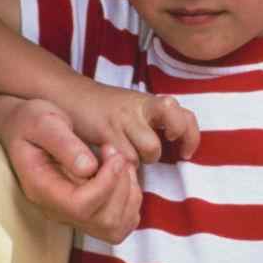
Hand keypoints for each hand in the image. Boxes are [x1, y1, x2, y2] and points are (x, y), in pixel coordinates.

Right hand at [0, 96, 141, 242]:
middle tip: (116, 155)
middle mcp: (56, 210)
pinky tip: (122, 175)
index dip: (106, 183)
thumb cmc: (33, 122)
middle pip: (102, 222)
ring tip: (120, 164)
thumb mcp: (44, 123)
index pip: (80, 206)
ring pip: (115, 228)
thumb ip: (64, 144)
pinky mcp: (87, 213)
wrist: (25, 128)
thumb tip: (88, 169)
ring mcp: (72, 215)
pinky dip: (131, 202)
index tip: (113, 154)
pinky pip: (120, 224)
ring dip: (129, 195)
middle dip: (120, 186)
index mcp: (42, 189)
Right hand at [69, 79, 199, 164]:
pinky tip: (112, 159)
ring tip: (126, 156)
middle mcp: (141, 107)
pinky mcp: (107, 131)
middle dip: (168, 147)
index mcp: (151, 102)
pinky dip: (122, 165)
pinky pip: (125, 158)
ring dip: (141, 160)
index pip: (185, 115)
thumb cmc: (107, 109)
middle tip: (151, 153)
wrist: (72, 97)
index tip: (184, 153)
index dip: (191, 136)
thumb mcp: (136, 108)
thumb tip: (180, 146)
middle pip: (174, 126)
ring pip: (151, 148)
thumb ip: (157, 121)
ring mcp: (125, 118)